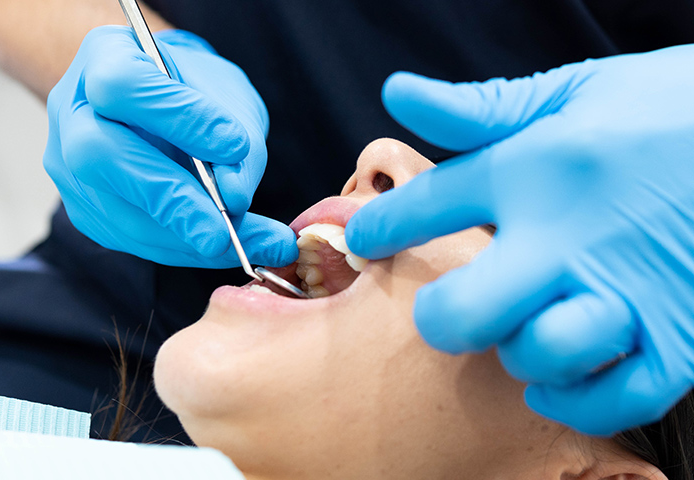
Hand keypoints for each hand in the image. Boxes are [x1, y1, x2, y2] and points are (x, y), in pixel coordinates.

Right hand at [44, 26, 296, 267]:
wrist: (160, 100)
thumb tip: (235, 197)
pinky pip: (130, 238)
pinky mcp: (85, 208)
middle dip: (171, 201)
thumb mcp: (228, 92)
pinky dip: (183, 247)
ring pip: (114, 211)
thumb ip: (238, 138)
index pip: (123, 86)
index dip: (180, 117)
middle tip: (223, 233)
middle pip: (100, 157)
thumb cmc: (195, 88)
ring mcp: (68, 164)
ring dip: (186, 238)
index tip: (235, 145)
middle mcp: (72, 110)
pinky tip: (225, 247)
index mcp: (104, 56)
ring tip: (252, 244)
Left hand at [346, 45, 693, 433]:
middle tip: (443, 309)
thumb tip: (396, 91)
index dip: (381, 227)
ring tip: (519, 330)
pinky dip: (573, 398)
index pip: (428, 204)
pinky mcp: (681, 333)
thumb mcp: (568, 92)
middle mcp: (575, 235)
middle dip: (438, 318)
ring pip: (536, 357)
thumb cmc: (659, 108)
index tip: (364, 238)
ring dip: (515, 352)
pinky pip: (613, 397)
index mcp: (539, 167)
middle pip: (466, 312)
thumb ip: (479, 106)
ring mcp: (630, 290)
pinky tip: (554, 376)